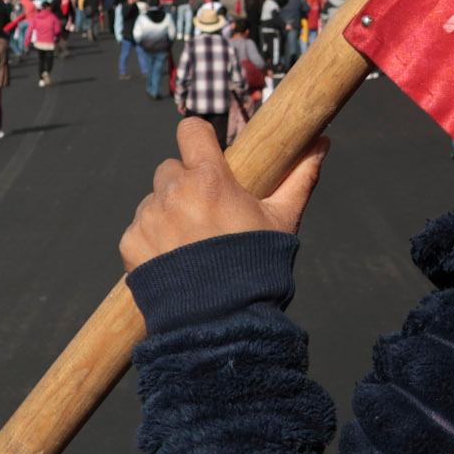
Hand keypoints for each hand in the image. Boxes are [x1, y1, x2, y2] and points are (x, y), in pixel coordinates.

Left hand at [120, 118, 326, 269]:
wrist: (223, 322)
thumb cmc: (257, 267)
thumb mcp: (282, 220)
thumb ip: (299, 177)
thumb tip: (321, 143)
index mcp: (209, 179)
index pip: (190, 131)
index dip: (198, 140)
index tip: (206, 155)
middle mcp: (174, 192)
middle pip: (170, 170)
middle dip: (184, 186)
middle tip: (205, 215)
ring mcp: (149, 218)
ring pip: (153, 201)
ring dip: (166, 214)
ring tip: (190, 246)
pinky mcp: (131, 244)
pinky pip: (137, 230)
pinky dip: (151, 242)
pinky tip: (173, 263)